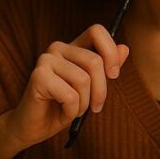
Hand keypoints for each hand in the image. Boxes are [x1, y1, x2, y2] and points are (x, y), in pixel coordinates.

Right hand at [0, 25, 128, 158]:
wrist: (34, 127)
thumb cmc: (62, 107)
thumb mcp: (91, 88)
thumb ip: (106, 68)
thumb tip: (125, 48)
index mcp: (72, 48)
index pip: (96, 31)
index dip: (110, 51)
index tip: (113, 75)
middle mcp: (58, 48)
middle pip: (95, 61)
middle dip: (101, 90)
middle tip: (95, 107)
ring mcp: (46, 60)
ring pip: (83, 80)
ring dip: (84, 103)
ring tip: (74, 109)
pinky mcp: (38, 76)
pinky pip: (70, 95)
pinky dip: (72, 110)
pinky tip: (62, 112)